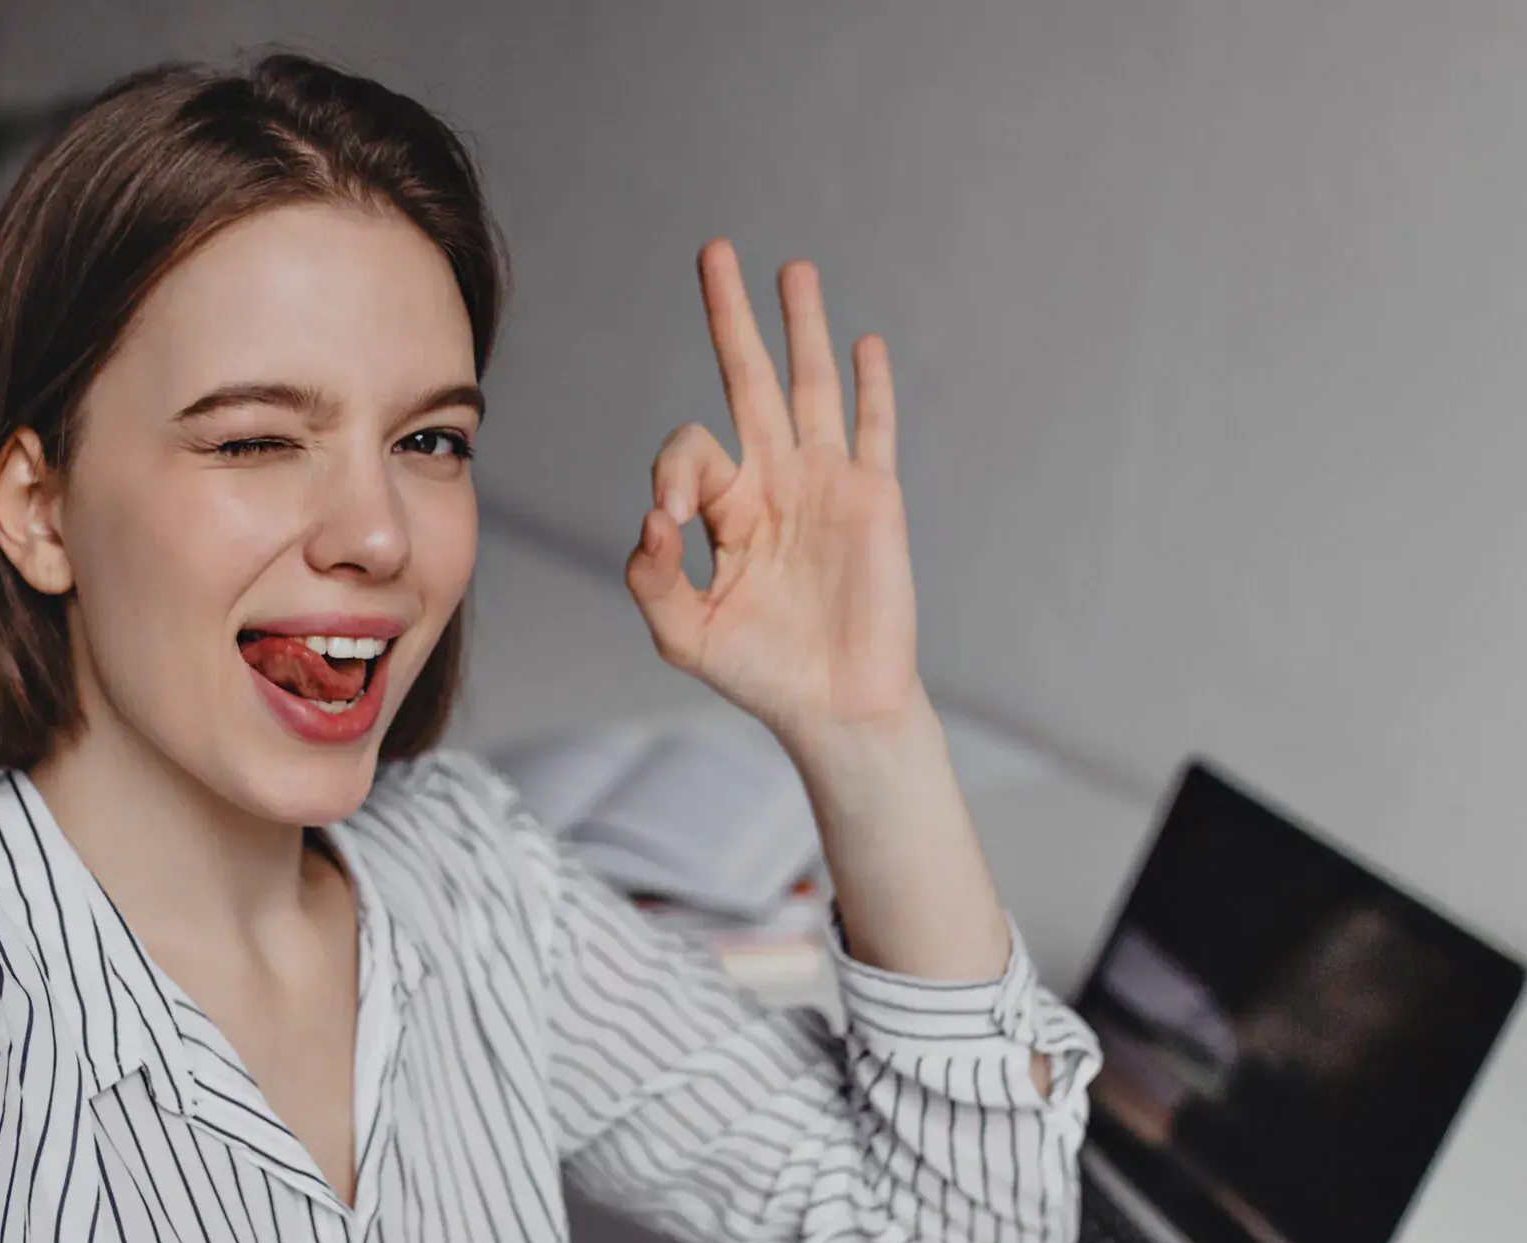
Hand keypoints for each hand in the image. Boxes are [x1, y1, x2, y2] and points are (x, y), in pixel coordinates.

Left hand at [625, 239, 922, 739]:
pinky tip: (864, 344)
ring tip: (791, 270)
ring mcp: (826, 485)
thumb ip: (652, 580)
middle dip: (729, 317)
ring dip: (801, 327)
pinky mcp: (875, 499)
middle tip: (713, 252)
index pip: (690, 451)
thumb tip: (653, 521)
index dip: (674, 473)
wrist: (836, 705)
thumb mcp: (683, 635)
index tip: (672, 523)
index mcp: (725, 510)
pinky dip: (871, 387)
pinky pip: (874, 431)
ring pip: (810, 388)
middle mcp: (773, 483)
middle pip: (749, 381)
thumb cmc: (758, 674)